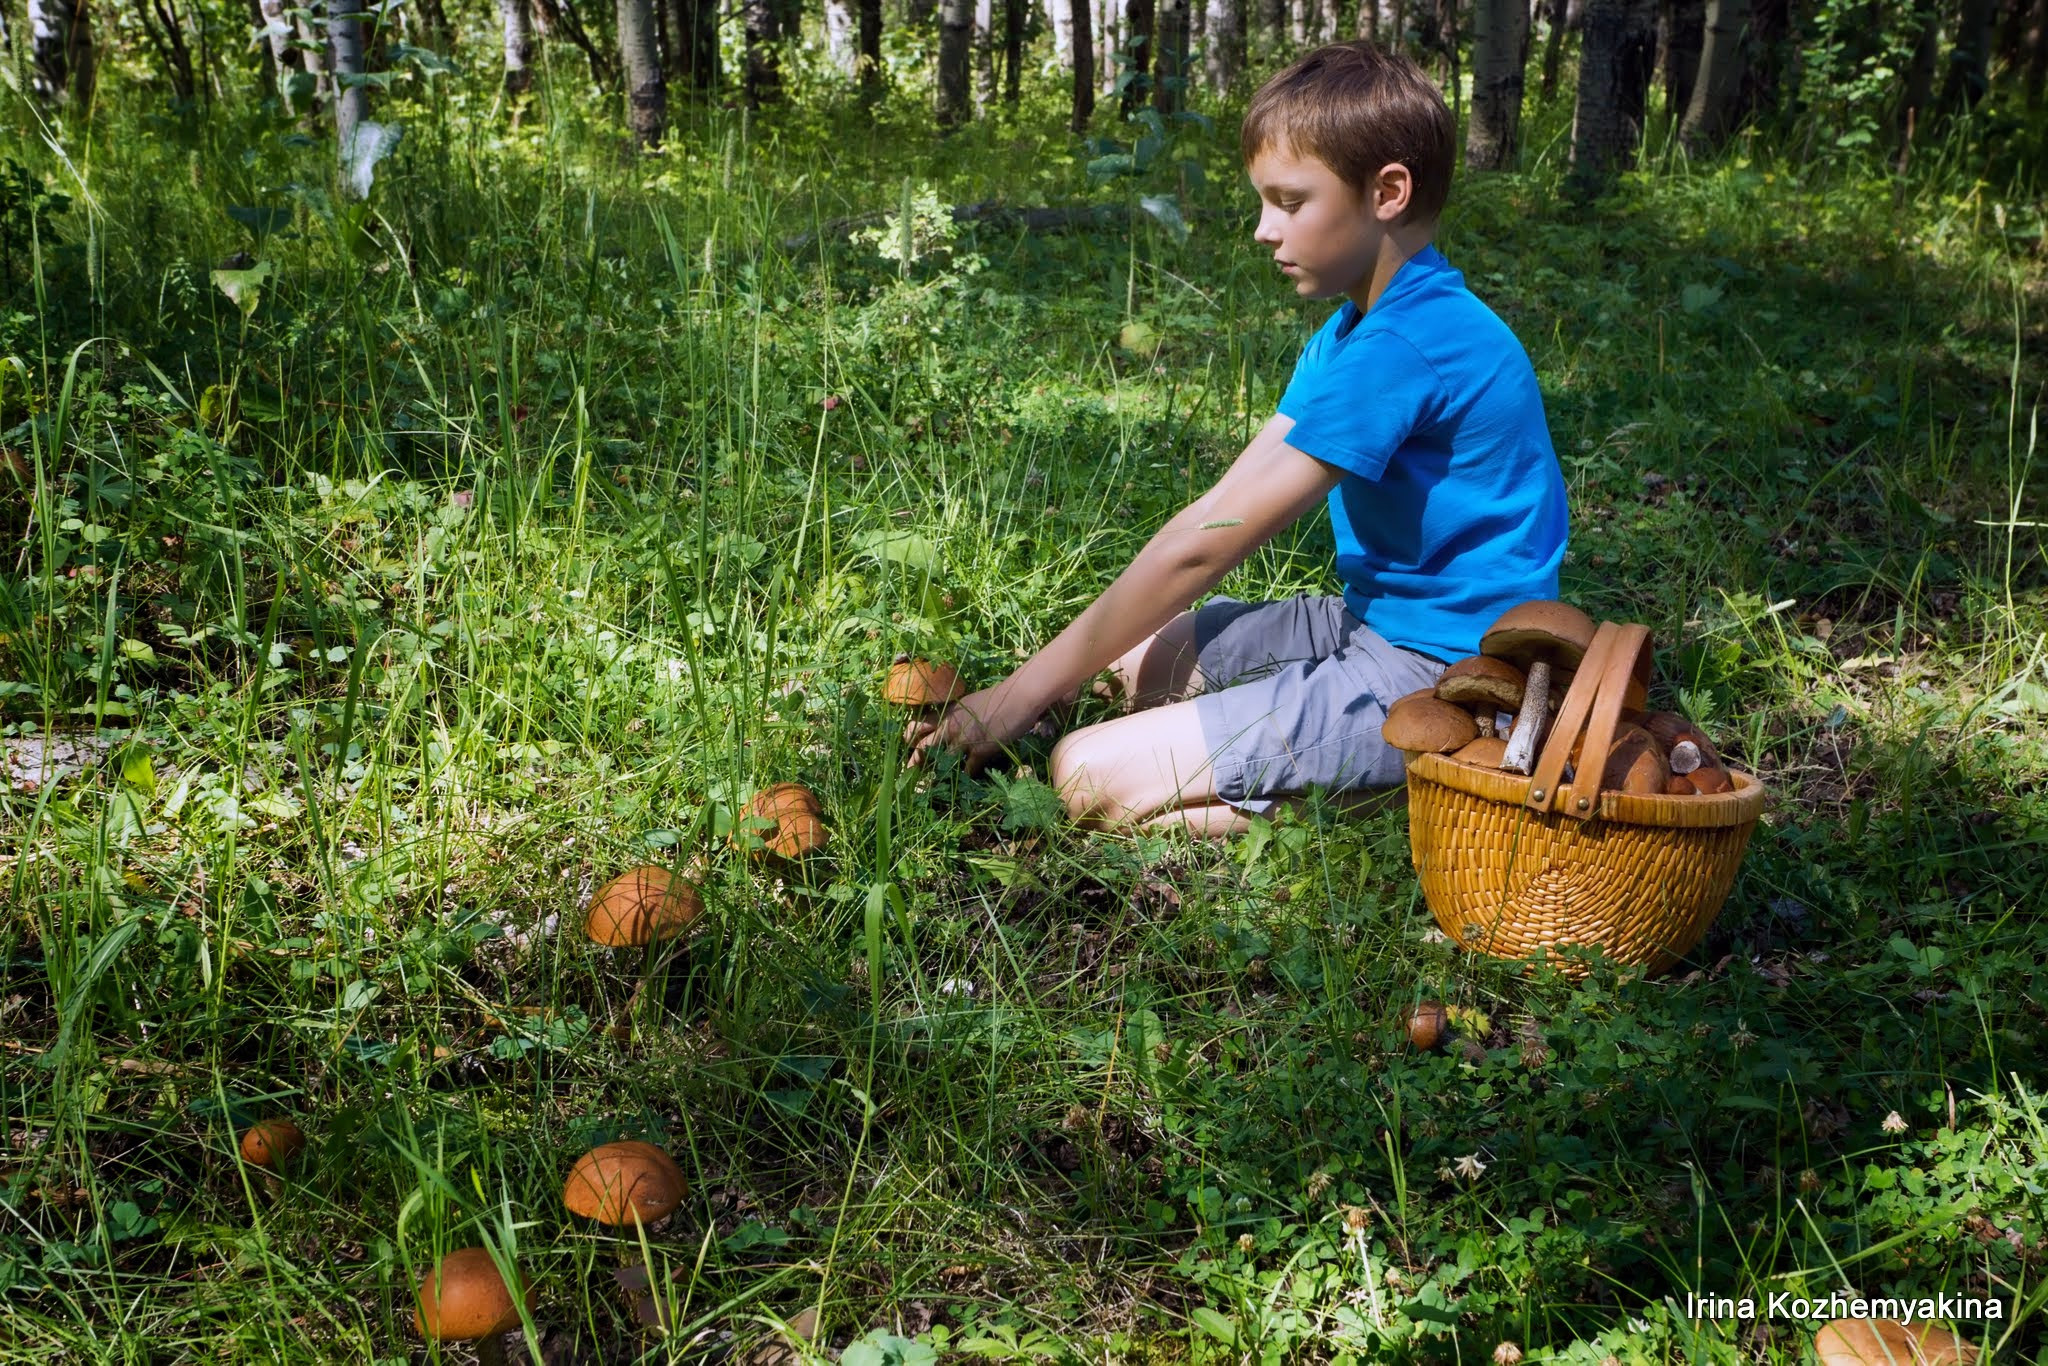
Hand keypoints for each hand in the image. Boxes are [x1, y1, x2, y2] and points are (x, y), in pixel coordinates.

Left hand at [904, 681, 1047, 772]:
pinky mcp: (980, 751)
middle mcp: (950, 726)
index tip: (908, 747)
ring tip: (934, 788)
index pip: (918, 726)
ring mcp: (964, 739)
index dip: (910, 738)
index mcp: (947, 713)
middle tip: (912, 777)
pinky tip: (967, 784)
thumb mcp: (969, 703)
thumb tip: (950, 728)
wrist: (1019, 696)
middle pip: (923, 748)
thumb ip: (956, 716)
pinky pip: (967, 771)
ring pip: (941, 763)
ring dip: (938, 777)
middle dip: (915, 764)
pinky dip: (967, 779)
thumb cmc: (998, 697)